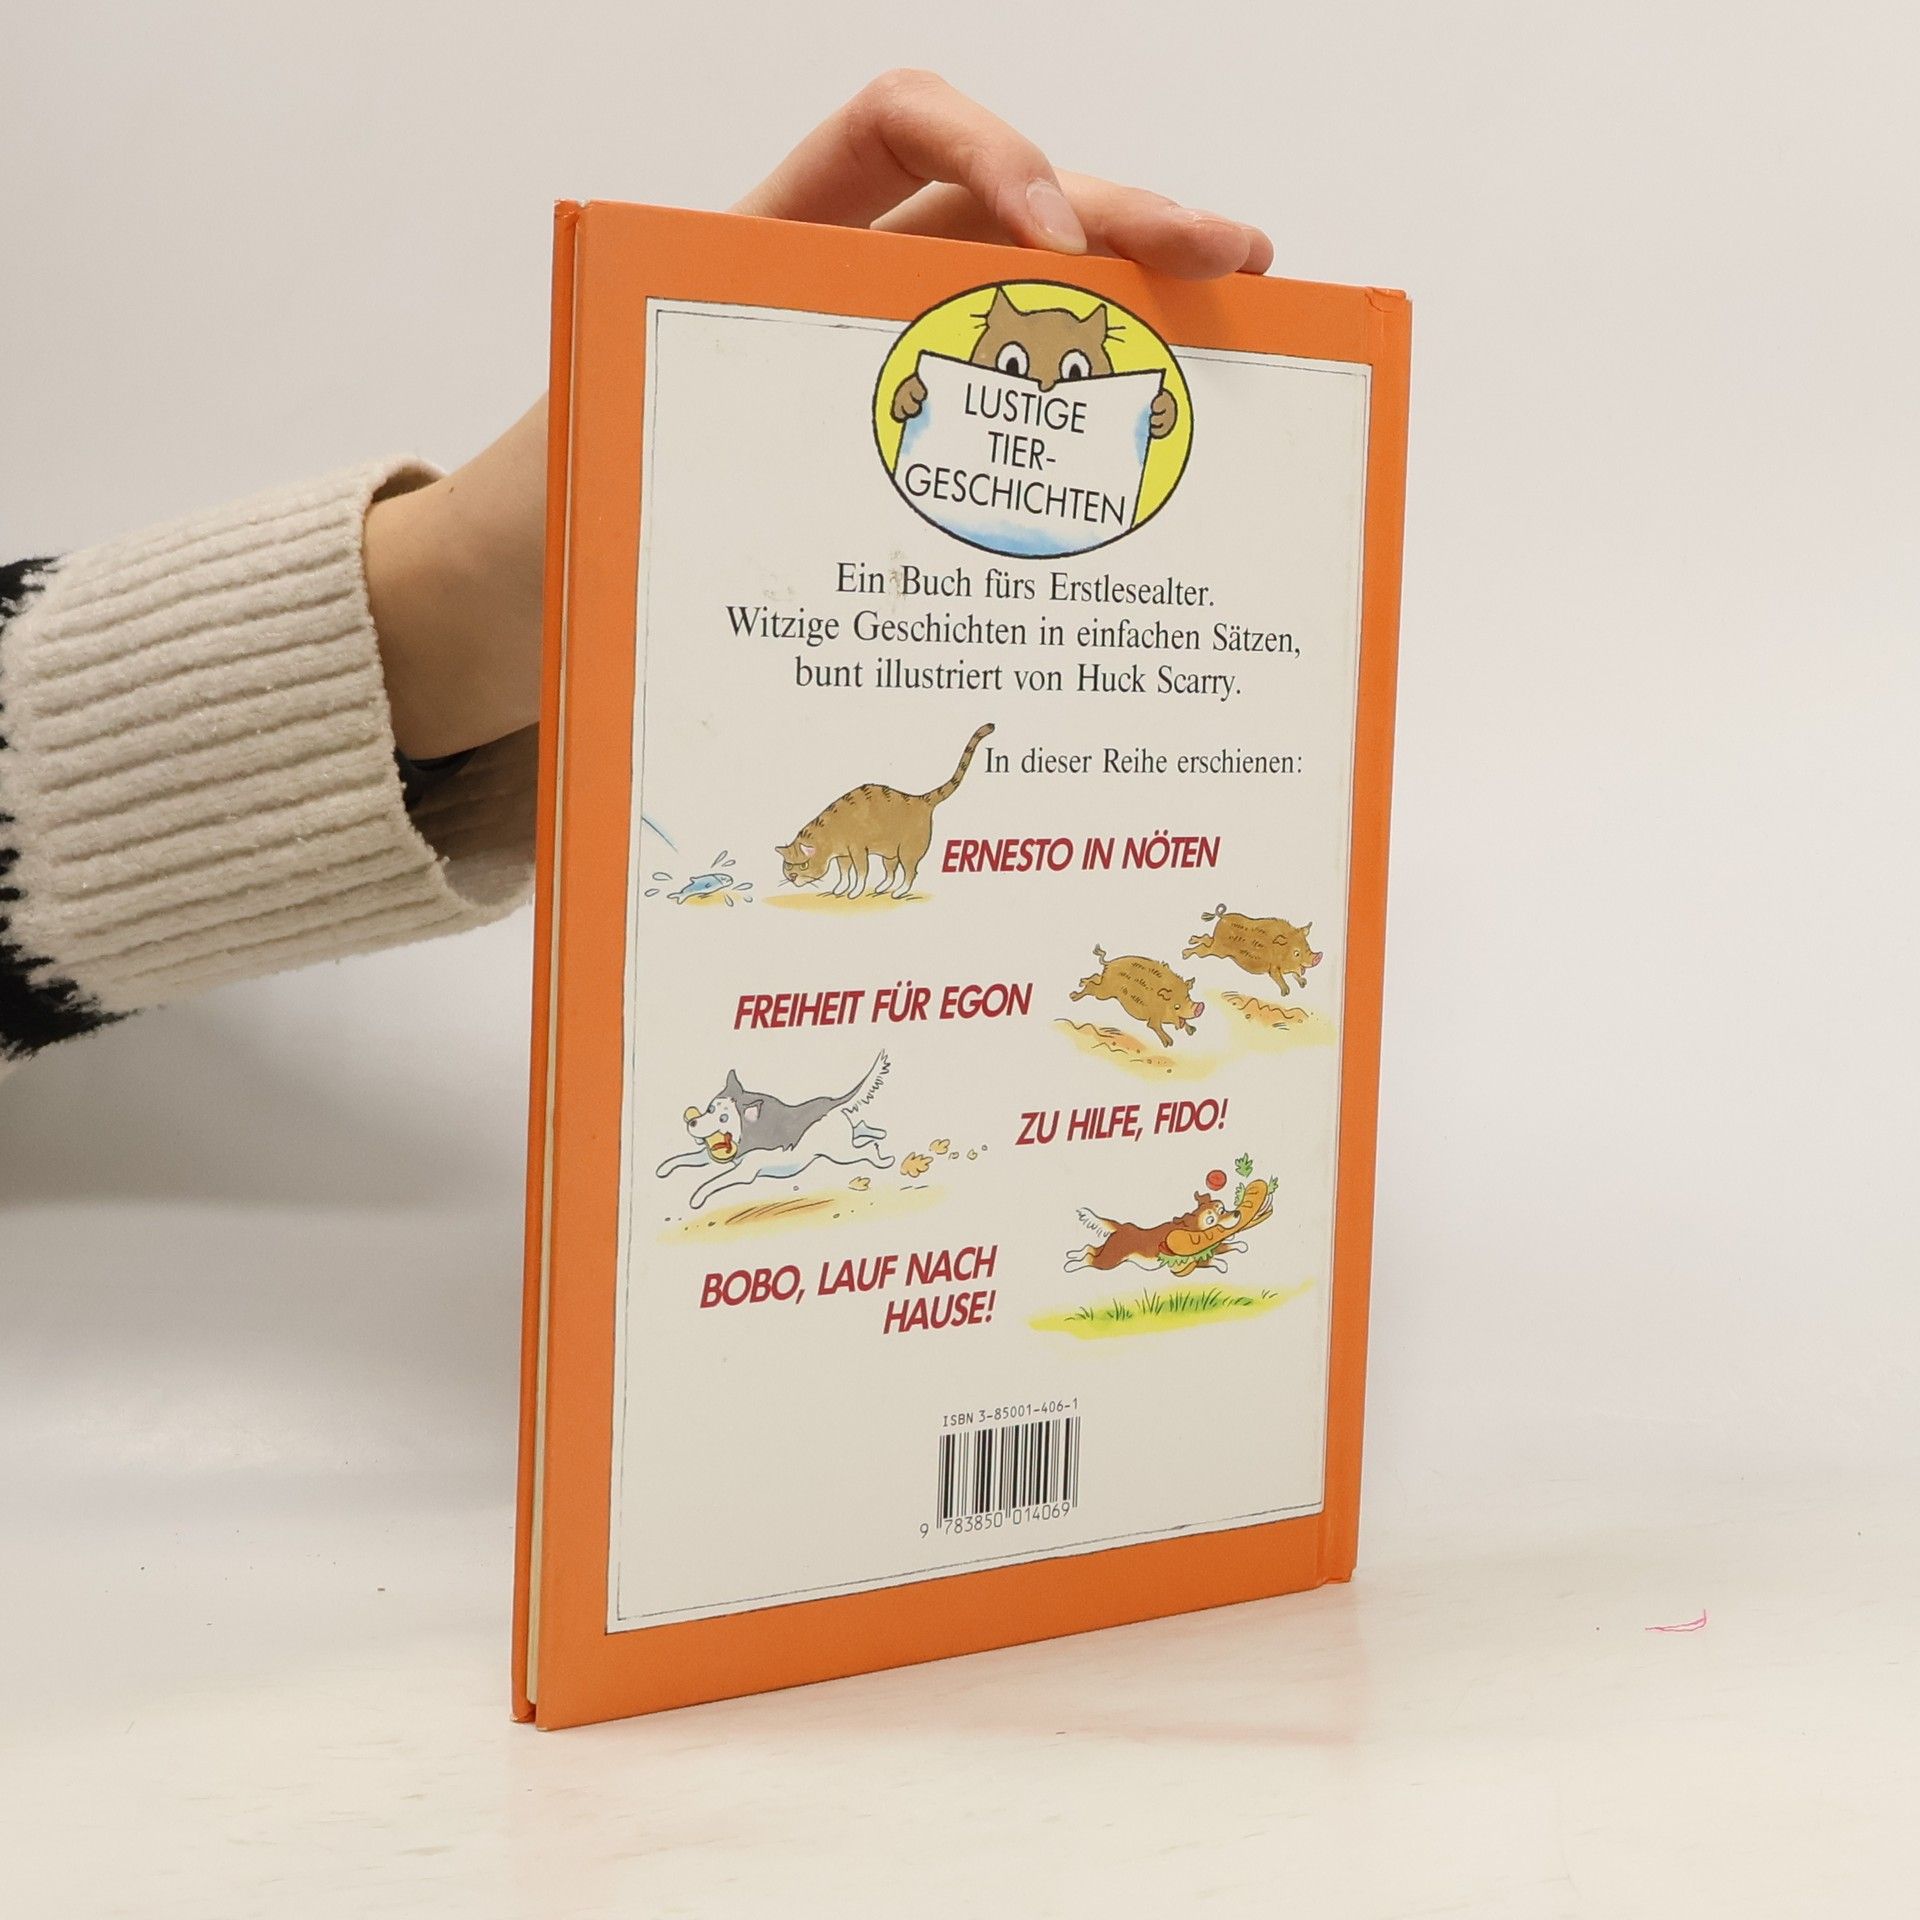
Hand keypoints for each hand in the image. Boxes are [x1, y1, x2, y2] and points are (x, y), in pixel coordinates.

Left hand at [366, 72, 1271, 759]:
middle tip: (1233, 258)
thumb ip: (656, 438)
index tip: (1046, 246)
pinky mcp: (910, 463)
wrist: (518, 594)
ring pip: (1033, 312)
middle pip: (1003, 218)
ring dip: (1137, 302)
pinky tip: (1159, 440)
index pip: (890, 132)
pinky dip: (1084, 419)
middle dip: (1123, 221)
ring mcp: (888, 379)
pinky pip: (1011, 422)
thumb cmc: (549, 518)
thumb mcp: (594, 452)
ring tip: (1247, 318)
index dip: (983, 152)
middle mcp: (839, 299)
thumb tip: (725, 501)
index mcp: (762, 251)